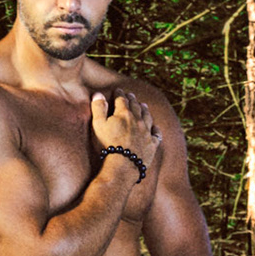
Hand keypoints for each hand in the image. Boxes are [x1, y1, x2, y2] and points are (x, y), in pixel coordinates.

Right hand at [90, 90, 163, 217]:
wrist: (123, 165)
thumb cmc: (107, 144)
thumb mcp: (98, 125)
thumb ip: (98, 108)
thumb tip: (98, 94)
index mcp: (124, 113)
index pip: (122, 99)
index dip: (119, 94)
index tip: (118, 90)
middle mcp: (138, 120)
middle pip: (136, 106)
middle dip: (132, 100)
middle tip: (131, 96)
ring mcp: (146, 132)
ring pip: (147, 117)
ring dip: (145, 110)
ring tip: (144, 106)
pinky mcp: (152, 144)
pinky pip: (156, 135)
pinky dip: (155, 130)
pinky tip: (155, 128)